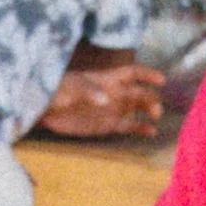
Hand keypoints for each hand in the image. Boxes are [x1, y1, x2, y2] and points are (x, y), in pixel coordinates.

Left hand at [36, 62, 165, 140]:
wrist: (44, 109)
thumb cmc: (58, 90)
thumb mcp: (72, 87)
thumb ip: (90, 92)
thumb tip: (107, 100)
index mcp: (108, 79)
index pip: (133, 73)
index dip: (148, 75)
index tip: (161, 80)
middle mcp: (114, 93)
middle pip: (138, 93)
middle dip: (150, 99)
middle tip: (156, 109)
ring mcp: (111, 110)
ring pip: (136, 110)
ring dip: (148, 113)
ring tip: (155, 119)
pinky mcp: (105, 126)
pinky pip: (127, 126)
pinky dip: (139, 128)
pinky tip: (150, 132)